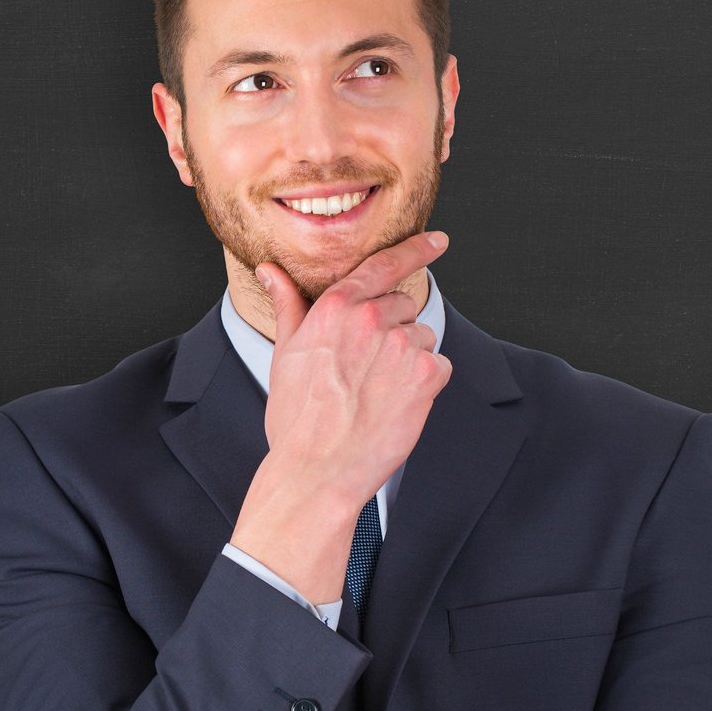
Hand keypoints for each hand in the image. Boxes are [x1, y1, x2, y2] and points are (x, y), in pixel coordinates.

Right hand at [228, 231, 451, 607]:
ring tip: (377, 392)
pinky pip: (441, 367)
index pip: (384, 264)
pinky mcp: (426, 376)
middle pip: (405, 307)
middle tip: (366, 370)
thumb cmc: (297, 417)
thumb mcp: (285, 353)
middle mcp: (371, 318)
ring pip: (423, 338)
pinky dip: (427, 384)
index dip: (416, 248)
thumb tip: (270, 270)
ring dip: (410, 359)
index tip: (438, 240)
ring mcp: (401, 346)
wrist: (316, 470)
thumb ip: (288, 304)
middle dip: (394, 330)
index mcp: (337, 306)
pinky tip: (397, 404)